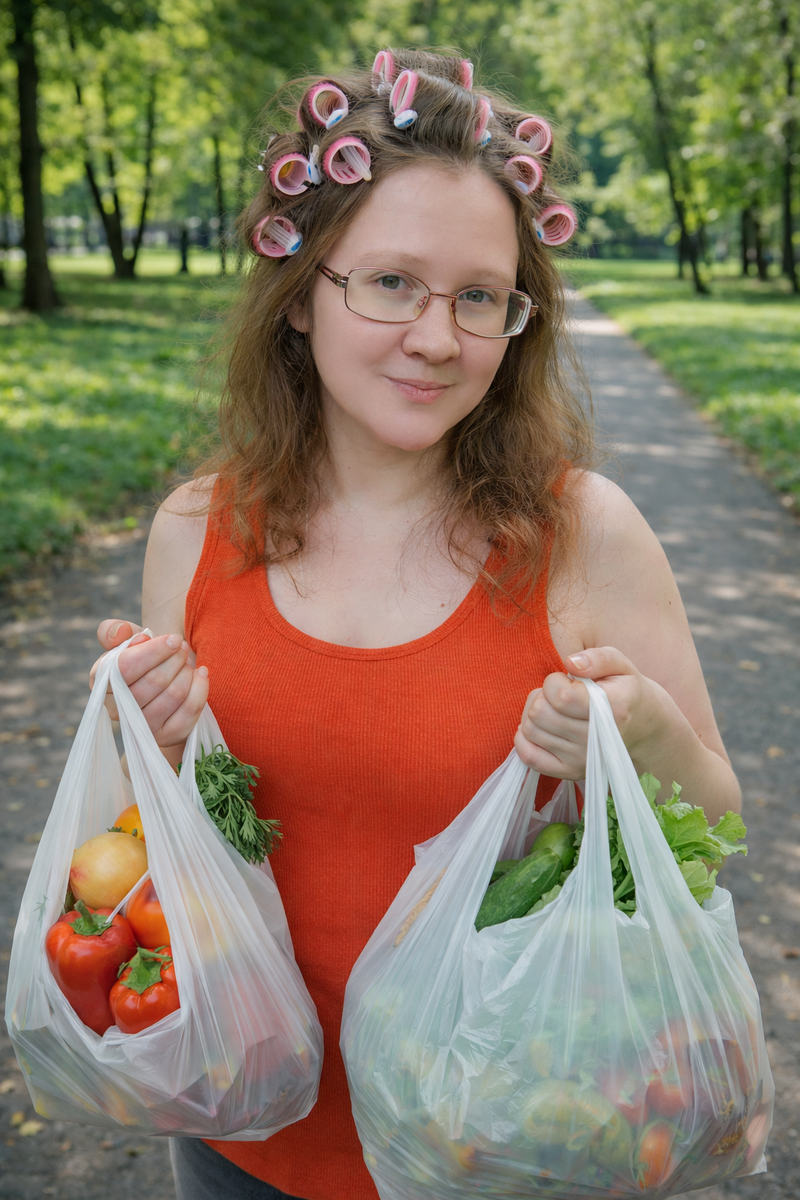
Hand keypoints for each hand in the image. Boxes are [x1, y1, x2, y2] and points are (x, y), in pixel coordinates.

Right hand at [91, 619, 208, 763]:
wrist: (162, 684)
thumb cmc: (143, 660)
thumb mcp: (127, 641)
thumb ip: (115, 631)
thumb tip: (122, 633)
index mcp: (102, 684)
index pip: (126, 667)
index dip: (154, 651)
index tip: (174, 638)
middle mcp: (117, 711)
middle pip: (154, 681)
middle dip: (175, 659)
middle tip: (182, 648)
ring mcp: (142, 727)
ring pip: (174, 695)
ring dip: (187, 672)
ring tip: (187, 662)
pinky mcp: (166, 736)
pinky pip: (189, 712)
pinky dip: (200, 688)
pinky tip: (201, 674)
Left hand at [514, 647, 654, 778]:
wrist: (643, 728)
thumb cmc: (626, 691)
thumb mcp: (621, 665)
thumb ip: (597, 658)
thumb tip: (571, 663)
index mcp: (612, 710)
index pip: (560, 696)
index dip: (554, 681)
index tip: (568, 681)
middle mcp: (596, 740)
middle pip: (539, 713)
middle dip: (543, 696)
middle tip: (561, 695)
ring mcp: (582, 760)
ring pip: (530, 731)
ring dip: (535, 714)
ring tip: (555, 709)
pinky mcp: (570, 772)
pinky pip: (529, 757)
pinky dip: (525, 739)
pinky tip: (542, 727)